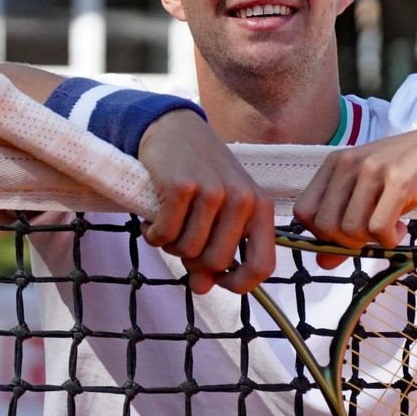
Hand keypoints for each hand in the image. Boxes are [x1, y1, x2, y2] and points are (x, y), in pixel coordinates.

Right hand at [137, 110, 274, 293]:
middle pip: (216, 263)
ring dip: (170, 245)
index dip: (239, 285)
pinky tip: (153, 218)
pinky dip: (153, 233)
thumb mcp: (220, 211)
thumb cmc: (202, 174)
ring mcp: (212, 191)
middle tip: (182, 240)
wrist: (175, 127)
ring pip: (188, 251)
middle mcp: (242, 199)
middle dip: (193, 261)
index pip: (263, 266)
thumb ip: (215, 250)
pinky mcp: (181, 186)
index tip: (218, 283)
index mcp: (260, 208)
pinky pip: (164, 234)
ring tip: (168, 223)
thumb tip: (201, 288)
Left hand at [293, 119, 416, 268]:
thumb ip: (345, 226)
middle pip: (325, 226)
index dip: (321, 234)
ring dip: (371, 240)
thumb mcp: (372, 194)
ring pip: (350, 229)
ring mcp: (374, 170)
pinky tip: (401, 228)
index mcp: (336, 163)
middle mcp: (349, 163)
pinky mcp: (399, 181)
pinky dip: (389, 240)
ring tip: (390, 228)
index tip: (347, 235)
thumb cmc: (411, 171)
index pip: (304, 212)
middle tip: (371, 236)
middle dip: (346, 242)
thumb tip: (322, 262)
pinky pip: (378, 228)